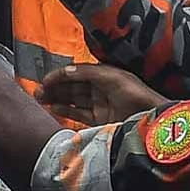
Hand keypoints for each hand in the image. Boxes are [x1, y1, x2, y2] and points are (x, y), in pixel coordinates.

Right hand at [37, 63, 166, 126]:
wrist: (151, 119)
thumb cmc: (136, 95)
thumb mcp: (111, 77)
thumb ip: (87, 72)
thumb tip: (65, 70)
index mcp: (104, 75)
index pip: (76, 72)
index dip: (60, 75)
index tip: (45, 80)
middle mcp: (100, 89)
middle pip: (72, 86)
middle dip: (55, 87)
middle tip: (38, 91)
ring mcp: (99, 105)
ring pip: (72, 100)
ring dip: (56, 98)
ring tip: (40, 99)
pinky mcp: (99, 120)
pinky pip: (77, 114)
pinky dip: (65, 110)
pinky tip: (53, 108)